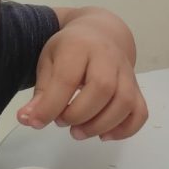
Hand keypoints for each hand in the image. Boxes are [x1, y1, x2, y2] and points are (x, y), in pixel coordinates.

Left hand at [17, 20, 147, 140]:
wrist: (102, 33)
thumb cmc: (72, 49)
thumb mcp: (49, 61)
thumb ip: (41, 92)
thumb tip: (28, 119)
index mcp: (80, 45)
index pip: (67, 78)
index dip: (50, 106)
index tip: (36, 121)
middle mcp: (108, 56)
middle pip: (103, 88)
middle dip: (79, 114)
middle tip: (62, 122)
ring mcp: (127, 73)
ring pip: (125, 102)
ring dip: (100, 125)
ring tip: (79, 132)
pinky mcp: (137, 88)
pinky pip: (140, 112)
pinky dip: (125, 129)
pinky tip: (104, 135)